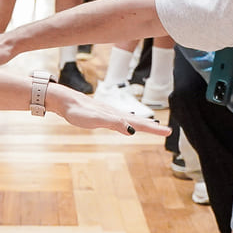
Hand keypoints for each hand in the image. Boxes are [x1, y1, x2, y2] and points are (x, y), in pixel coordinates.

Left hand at [49, 85, 168, 135]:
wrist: (63, 100)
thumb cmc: (77, 111)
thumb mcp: (95, 119)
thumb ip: (114, 124)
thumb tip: (132, 131)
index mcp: (116, 116)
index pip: (139, 123)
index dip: (153, 129)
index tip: (168, 131)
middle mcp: (115, 113)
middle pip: (138, 120)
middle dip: (152, 126)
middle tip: (167, 131)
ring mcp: (108, 113)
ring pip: (130, 118)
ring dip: (142, 123)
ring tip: (152, 126)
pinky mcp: (101, 113)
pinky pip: (121, 118)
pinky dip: (129, 121)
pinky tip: (127, 122)